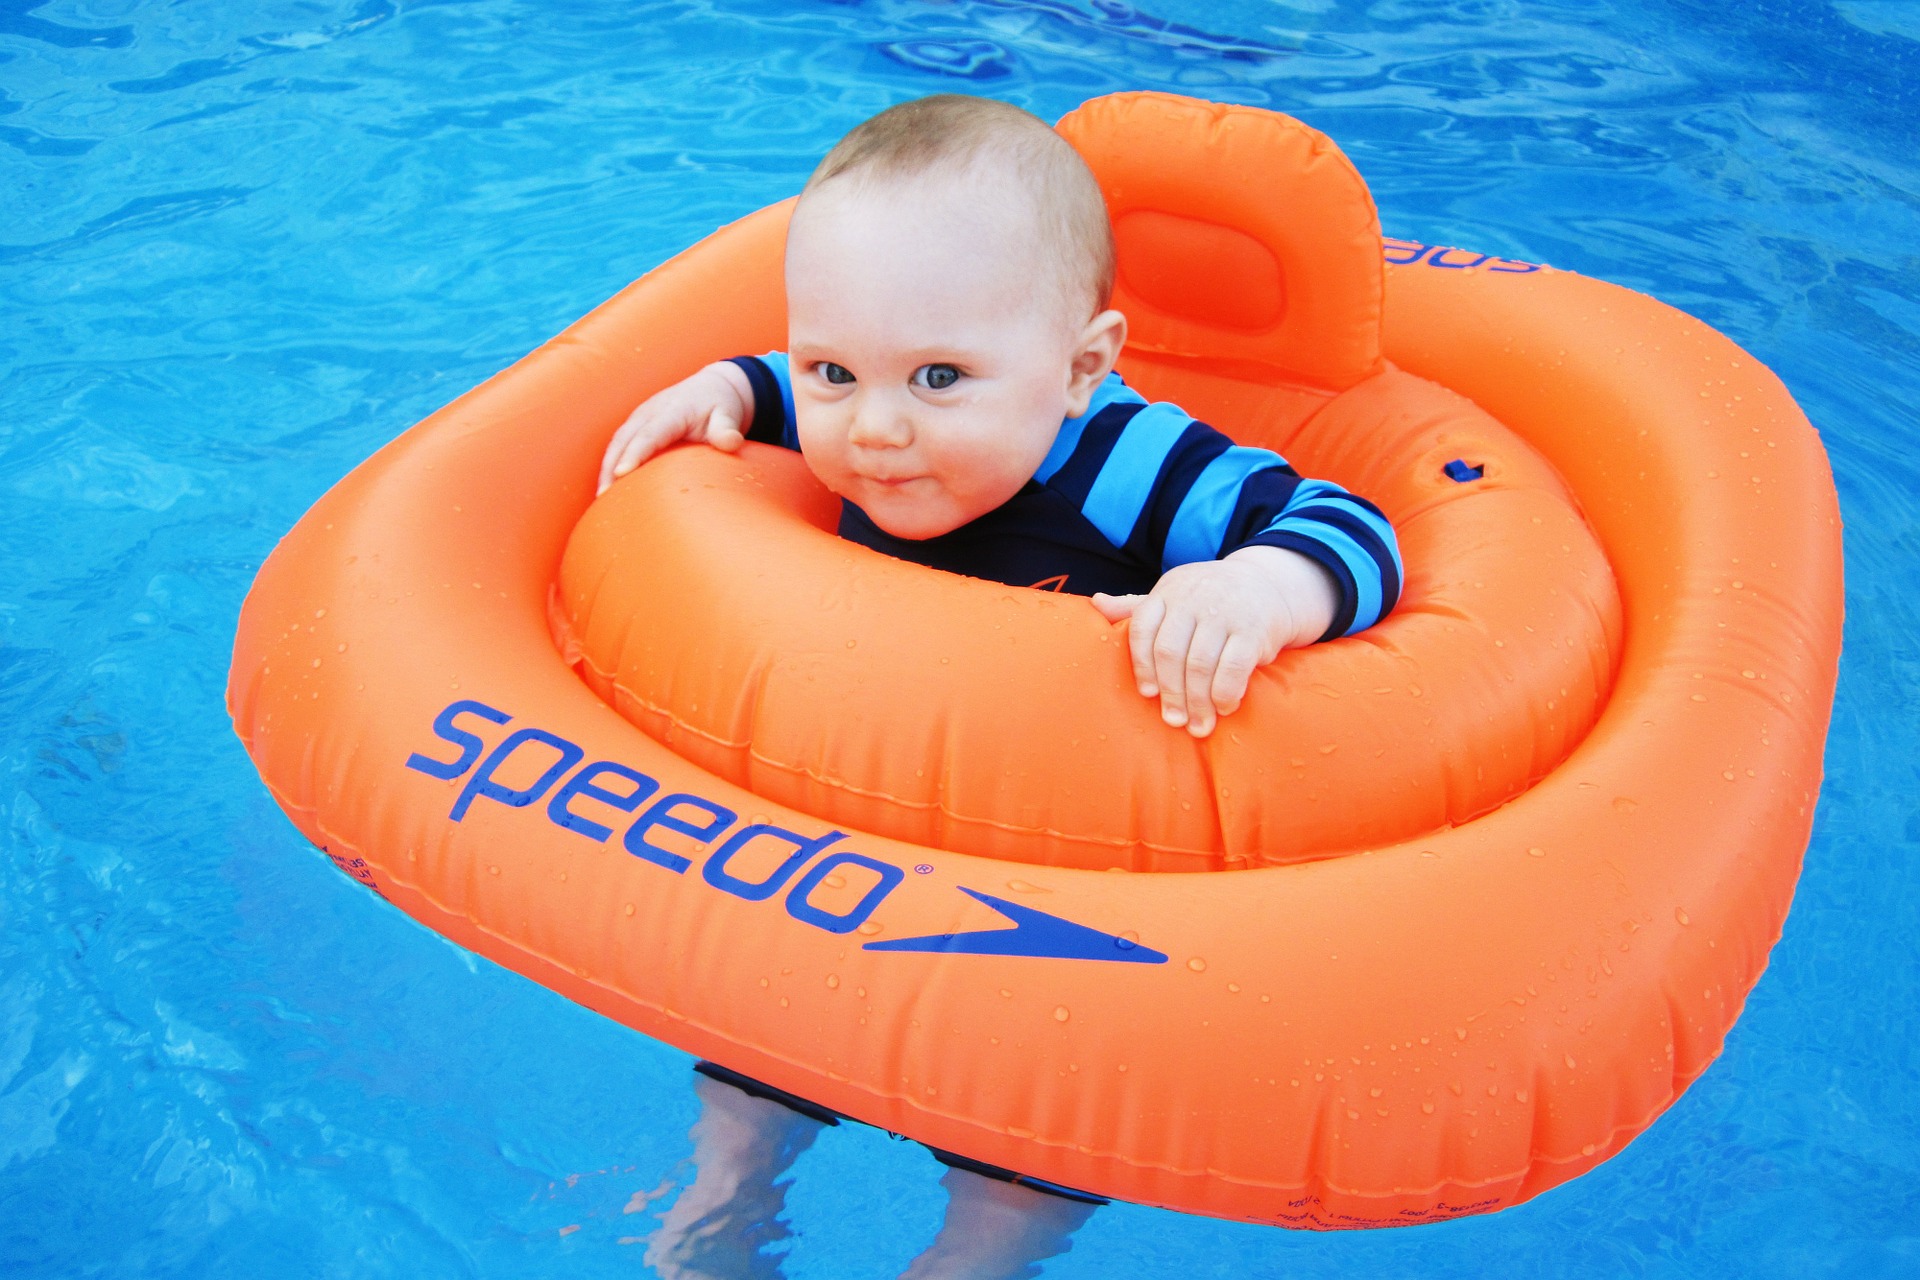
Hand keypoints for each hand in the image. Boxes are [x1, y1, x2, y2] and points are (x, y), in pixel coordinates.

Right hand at [597, 361, 755, 494]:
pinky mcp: (636, 425)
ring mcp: (639, 417)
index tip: (622, 473)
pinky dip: (610, 464)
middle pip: (624, 440)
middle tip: (604, 497)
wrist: (711, 387)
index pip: (650, 434)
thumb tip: (732, 442)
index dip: (636, 453)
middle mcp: (650, 412)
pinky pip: (618, 445)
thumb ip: (727, 429)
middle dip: (611, 467)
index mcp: (672, 410)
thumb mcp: (728, 414)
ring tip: (601, 498)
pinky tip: (608, 487)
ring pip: (616, 443)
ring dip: (605, 468)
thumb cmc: (720, 404)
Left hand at [1090, 546, 1336, 737]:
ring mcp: (1225, 612)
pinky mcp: (1254, 629)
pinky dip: (1225, 693)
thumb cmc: (1210, 599)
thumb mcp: (1173, 596)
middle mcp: (1193, 599)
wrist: (1269, 585)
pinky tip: (1224, 708)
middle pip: (1169, 652)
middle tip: (1174, 721)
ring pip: (1200, 664)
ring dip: (1197, 702)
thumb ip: (1135, 606)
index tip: (1147, 694)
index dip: (1141, 665)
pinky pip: (1233, 668)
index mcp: (1168, 591)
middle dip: (1170, 693)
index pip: (1142, 628)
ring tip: (1198, 726)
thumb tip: (1096, 603)